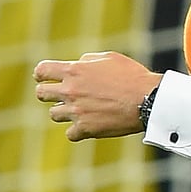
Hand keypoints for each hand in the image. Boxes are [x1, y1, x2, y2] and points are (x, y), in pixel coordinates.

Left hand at [33, 51, 162, 141]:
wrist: (149, 99)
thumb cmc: (133, 76)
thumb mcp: (111, 58)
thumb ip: (88, 60)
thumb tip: (78, 64)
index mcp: (74, 71)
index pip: (42, 71)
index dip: (42, 74)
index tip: (46, 78)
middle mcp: (70, 91)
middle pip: (41, 93)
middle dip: (49, 93)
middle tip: (65, 95)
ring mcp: (76, 111)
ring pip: (54, 114)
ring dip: (66, 112)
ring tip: (83, 110)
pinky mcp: (85, 129)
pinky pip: (70, 133)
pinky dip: (78, 130)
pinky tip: (90, 125)